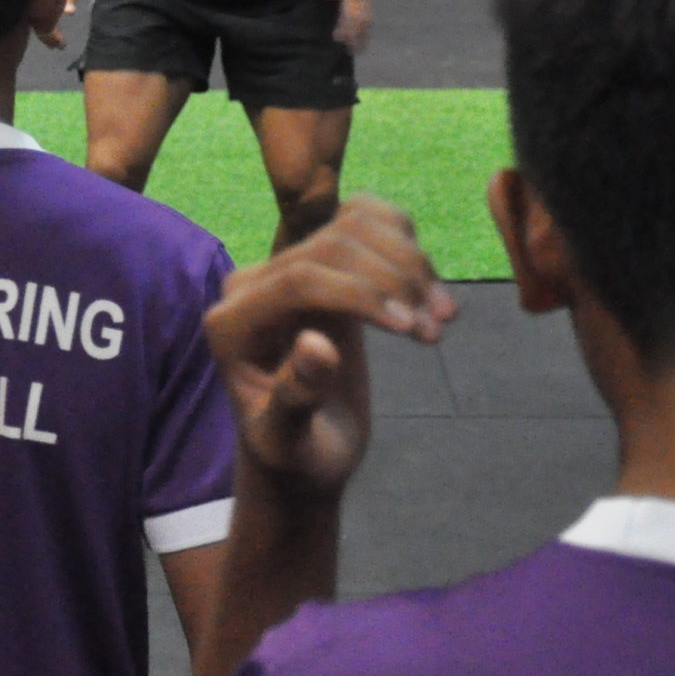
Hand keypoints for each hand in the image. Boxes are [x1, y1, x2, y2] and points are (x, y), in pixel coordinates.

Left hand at [204, 198, 452, 500]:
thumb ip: (294, 396)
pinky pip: (365, 221)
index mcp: (230, 323)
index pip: (299, 278)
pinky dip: (407, 244)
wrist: (304, 451)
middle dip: (393, 280)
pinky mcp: (324, 263)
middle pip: (333, 245)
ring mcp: (288, 267)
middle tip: (438, 330)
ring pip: (355, 223)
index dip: (361, 293)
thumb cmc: (293, 454)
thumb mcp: (289, 442)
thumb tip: (317, 345)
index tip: (413, 327)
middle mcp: (251, 285)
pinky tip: (431, 288)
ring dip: (410, 262)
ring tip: (444, 316)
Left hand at [319, 0, 371, 53]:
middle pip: (362, 19)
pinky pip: (366, 10)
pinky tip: (361, 29)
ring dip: (363, 31)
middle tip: (355, 52)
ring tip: (360, 46)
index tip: (344, 43)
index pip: (352, 14)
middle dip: (359, 36)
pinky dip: (365, 22)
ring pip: (366, 16)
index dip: (349, 29)